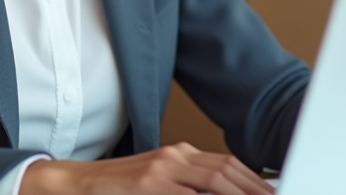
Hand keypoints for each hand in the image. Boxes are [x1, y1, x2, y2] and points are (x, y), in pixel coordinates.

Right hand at [20, 142, 274, 194]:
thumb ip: (189, 184)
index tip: (271, 192)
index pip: (228, 165)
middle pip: (226, 171)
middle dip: (253, 189)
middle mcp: (173, 158)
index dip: (254, 181)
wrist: (74, 185)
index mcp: (179, 154)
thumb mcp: (158, 181)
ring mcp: (160, 172)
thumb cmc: (117, 189)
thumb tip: (226, 188)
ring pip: (212, 182)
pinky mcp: (148, 187)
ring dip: (238, 193)